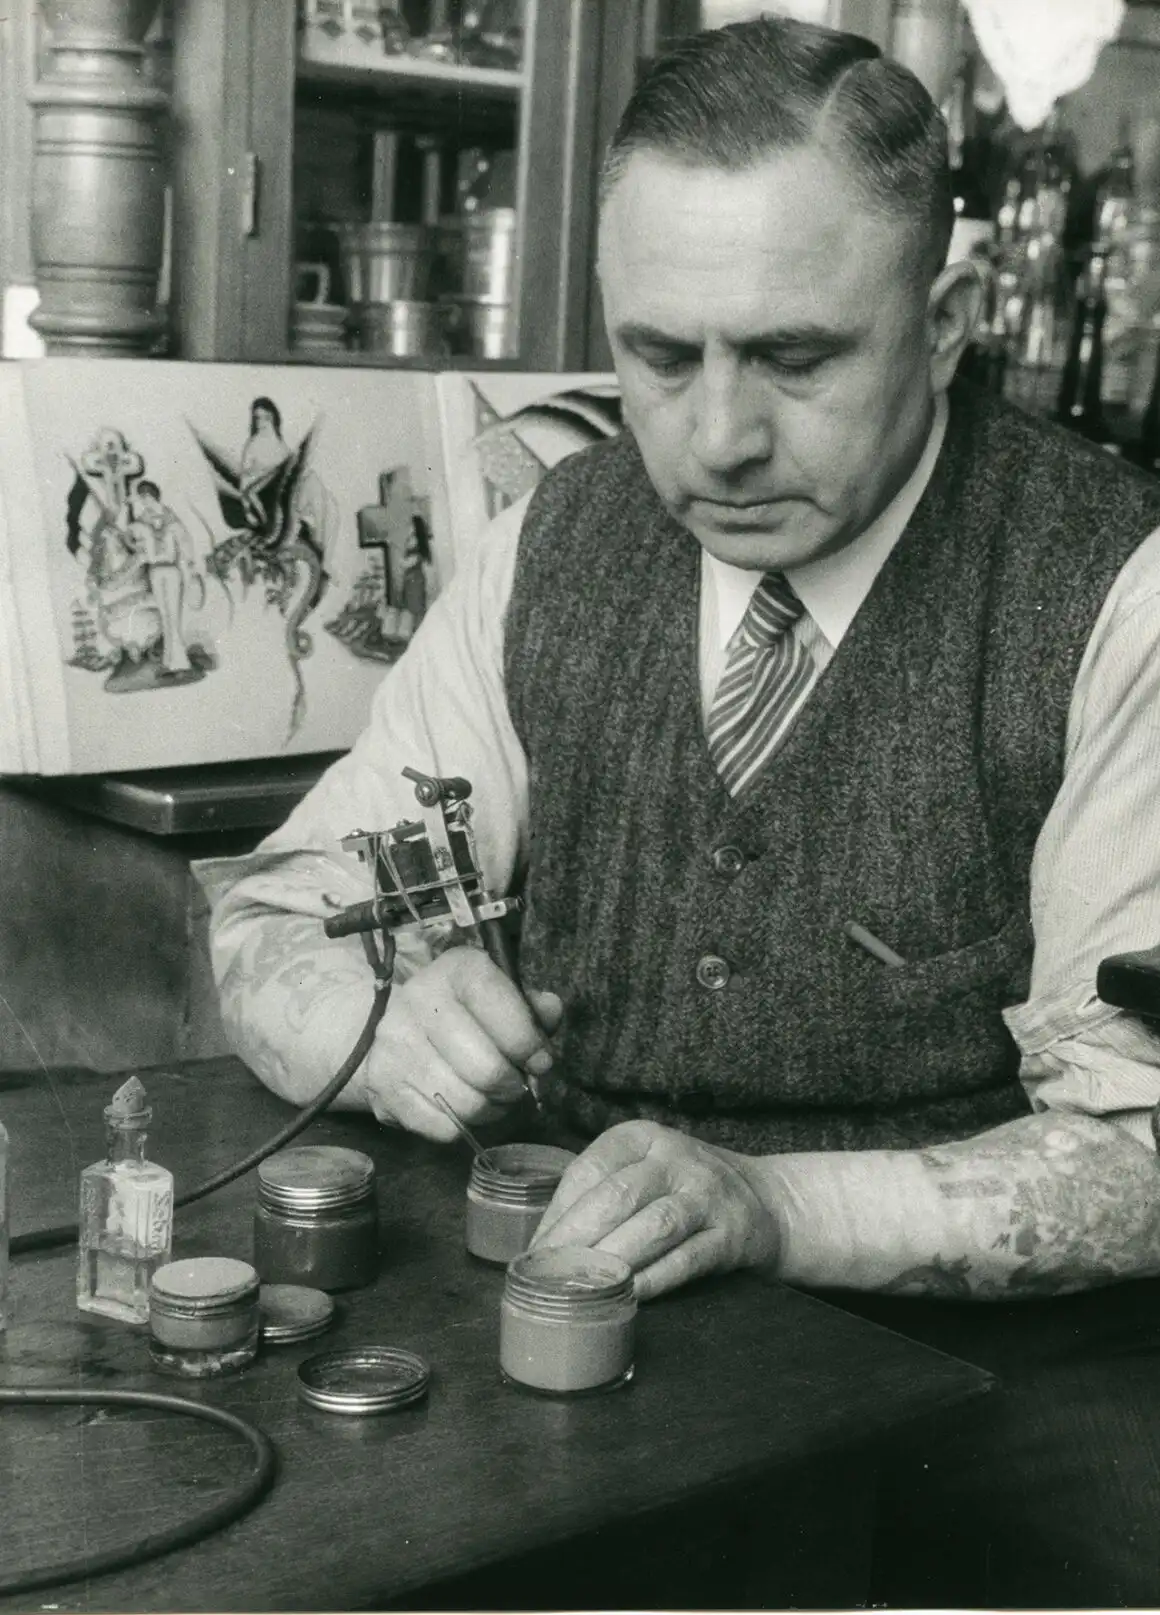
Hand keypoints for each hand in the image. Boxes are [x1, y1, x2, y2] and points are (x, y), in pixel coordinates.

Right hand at [360, 946, 561, 1139]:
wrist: (393, 1031)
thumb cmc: (464, 1015)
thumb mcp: (501, 999)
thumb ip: (532, 1007)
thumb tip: (550, 1010)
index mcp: (454, 969)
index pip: (495, 1002)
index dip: (527, 1040)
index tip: (539, 1060)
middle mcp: (419, 1000)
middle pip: (487, 1068)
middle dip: (514, 1085)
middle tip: (516, 1084)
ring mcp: (396, 1045)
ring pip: (469, 1104)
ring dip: (493, 1108)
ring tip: (493, 1096)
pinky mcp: (383, 1087)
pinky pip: (444, 1128)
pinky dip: (464, 1125)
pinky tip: (464, 1106)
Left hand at [529, 1121, 780, 1298]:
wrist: (768, 1200)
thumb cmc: (685, 1189)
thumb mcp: (646, 1169)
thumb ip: (601, 1193)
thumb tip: (543, 1244)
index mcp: (643, 1137)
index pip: (590, 1169)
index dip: (557, 1212)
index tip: (535, 1250)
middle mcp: (676, 1158)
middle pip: (617, 1197)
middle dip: (575, 1240)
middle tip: (548, 1276)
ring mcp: (707, 1194)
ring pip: (653, 1227)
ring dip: (613, 1261)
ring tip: (581, 1289)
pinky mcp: (732, 1233)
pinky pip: (688, 1259)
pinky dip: (656, 1280)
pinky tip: (630, 1296)